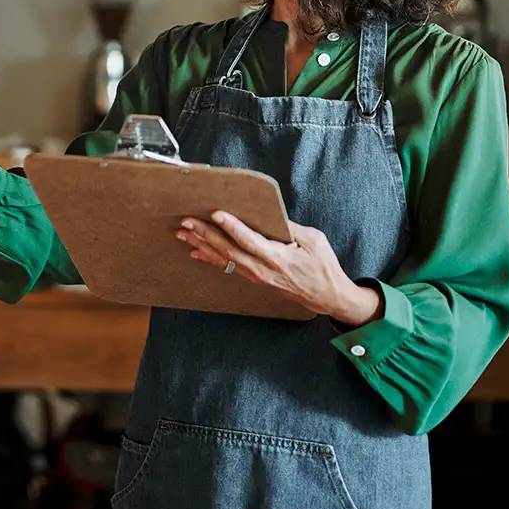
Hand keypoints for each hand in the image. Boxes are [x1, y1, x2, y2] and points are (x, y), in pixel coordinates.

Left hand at [176, 211, 383, 325]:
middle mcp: (262, 268)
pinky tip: (195, 251)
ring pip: (224, 258)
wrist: (325, 296)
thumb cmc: (322, 266)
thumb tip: (269, 213)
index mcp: (277, 257)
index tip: (215, 214)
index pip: (249, 240)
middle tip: (187, 221)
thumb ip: (290, 227)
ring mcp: (256, 275)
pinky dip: (210, 257)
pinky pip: (228, 266)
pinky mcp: (254, 277)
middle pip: (228, 250)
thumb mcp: (314, 240)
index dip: (231, 227)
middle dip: (205, 234)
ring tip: (183, 234)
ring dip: (201, 244)